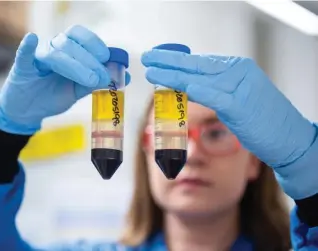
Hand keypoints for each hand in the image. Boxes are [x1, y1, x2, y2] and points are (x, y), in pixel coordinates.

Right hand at [0, 25, 129, 134]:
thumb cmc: (52, 95)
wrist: (29, 110)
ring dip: (75, 65)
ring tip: (90, 80)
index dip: (96, 45)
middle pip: (71, 44)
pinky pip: (23, 54)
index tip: (108, 59)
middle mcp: (52, 48)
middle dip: (90, 60)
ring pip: (56, 52)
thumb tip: (124, 76)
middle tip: (103, 77)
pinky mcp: (22, 67)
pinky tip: (32, 39)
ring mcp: (37, 57)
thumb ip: (97, 82)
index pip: (81, 37)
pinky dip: (27, 47)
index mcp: (67, 50)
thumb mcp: (78, 90)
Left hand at [142, 49, 316, 197]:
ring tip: (152, 70)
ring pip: (200, 77)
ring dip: (173, 74)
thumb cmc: (263, 121)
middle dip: (170, 60)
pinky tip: (178, 85)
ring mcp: (241, 87)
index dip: (179, 60)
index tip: (160, 58)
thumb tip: (192, 85)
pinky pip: (213, 94)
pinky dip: (194, 89)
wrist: (290, 139)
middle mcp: (240, 72)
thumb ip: (219, 89)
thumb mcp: (240, 97)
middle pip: (198, 64)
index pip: (203, 61)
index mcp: (239, 68)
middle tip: (148, 56)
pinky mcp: (240, 105)